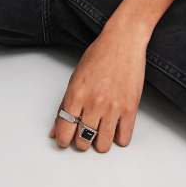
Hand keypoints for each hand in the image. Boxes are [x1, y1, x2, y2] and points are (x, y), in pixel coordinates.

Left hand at [48, 22, 146, 152]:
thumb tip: (55, 129)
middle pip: (83, 141)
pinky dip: (118, 138)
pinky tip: (115, 127)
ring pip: (103, 146)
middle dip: (81, 140)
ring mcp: (113, 108)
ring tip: (99, 132)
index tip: (65, 140)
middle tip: (83, 131)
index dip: (63, 140)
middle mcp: (93, 103)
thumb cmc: (99, 54)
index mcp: (76, 95)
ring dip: (99, 143)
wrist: (123, 41)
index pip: (64, 131)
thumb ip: (64, 105)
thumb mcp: (75, 77)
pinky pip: (123, 139)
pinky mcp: (130, 109)